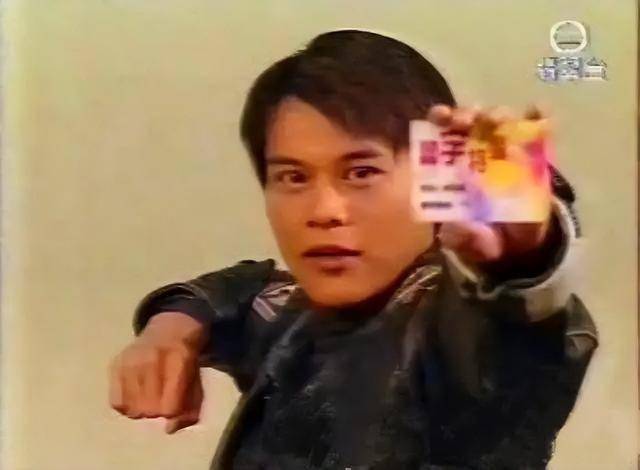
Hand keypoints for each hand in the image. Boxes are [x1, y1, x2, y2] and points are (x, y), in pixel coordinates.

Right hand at [109, 311, 205, 433]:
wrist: (170, 328)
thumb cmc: (186, 359)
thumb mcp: (197, 380)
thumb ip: (189, 408)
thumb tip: (169, 429)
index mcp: (178, 360)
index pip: (169, 406)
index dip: (174, 412)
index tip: (176, 406)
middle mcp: (151, 359)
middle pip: (149, 410)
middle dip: (158, 411)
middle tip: (163, 399)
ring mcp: (130, 361)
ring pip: (132, 408)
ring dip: (142, 409)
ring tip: (150, 396)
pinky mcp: (115, 365)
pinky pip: (116, 402)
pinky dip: (126, 405)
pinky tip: (136, 394)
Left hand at [427, 104, 552, 266]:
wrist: (522, 244)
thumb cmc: (486, 237)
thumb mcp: (472, 243)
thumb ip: (462, 239)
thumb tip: (455, 229)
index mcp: (452, 166)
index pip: (441, 133)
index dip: (440, 119)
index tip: (441, 118)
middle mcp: (477, 149)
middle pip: (469, 120)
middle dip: (467, 114)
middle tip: (468, 121)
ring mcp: (507, 148)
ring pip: (500, 120)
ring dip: (498, 115)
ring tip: (500, 122)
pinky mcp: (537, 153)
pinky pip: (538, 129)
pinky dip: (539, 117)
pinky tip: (539, 111)